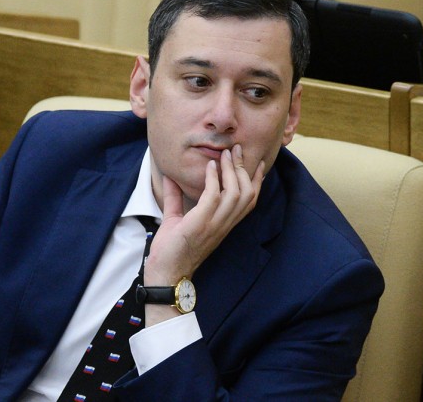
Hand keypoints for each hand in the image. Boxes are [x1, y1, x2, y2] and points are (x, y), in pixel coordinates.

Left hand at [144, 144, 263, 323]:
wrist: (165, 272)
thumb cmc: (171, 250)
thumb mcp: (175, 218)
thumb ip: (176, 198)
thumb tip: (170, 178)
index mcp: (223, 224)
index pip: (249, 201)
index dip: (257, 181)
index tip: (258, 162)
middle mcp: (224, 224)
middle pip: (247, 193)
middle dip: (244, 168)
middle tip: (237, 149)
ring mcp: (214, 224)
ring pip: (235, 193)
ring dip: (231, 171)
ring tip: (224, 155)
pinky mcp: (200, 223)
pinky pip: (214, 197)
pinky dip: (214, 180)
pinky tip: (210, 167)